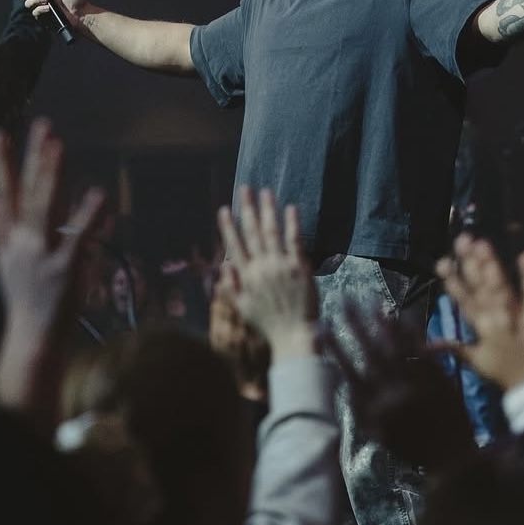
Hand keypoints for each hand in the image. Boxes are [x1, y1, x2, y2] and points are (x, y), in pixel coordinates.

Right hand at [0, 119, 104, 423]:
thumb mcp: (2, 261)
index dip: (2, 161)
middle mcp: (22, 240)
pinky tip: (98, 194)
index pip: (4, 190)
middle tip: (43, 125)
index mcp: (9, 236)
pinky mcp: (64, 268)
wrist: (31, 337)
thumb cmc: (22, 297)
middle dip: (34, 157)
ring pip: (45, 207)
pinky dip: (87, 215)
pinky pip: (77, 236)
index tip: (0, 131)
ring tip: (58, 146)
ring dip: (51, 176)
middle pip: (28, 191)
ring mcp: (42, 253)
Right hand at [216, 186, 317, 361]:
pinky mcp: (300, 267)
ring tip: (265, 191)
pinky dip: (292, 223)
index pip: (235, 245)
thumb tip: (223, 265)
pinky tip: (290, 208)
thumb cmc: (268, 324)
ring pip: (272, 231)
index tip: (224, 209)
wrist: (294, 336)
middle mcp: (261, 267)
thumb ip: (230, 286)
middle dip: (247, 209)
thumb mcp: (242, 309)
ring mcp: (281, 265)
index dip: (229, 226)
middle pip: (252, 232)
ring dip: (268, 210)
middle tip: (244, 188)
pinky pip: (295, 240)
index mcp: (246, 277)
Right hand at [323, 303, 474, 474]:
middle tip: (344, 300)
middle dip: (354, 323)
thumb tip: (344, 382)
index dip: (334, 347)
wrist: (451, 460)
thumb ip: (359, 409)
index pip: (347, 371)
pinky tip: (402, 314)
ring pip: (394, 345)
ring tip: (370, 300)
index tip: (322, 327)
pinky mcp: (436, 377)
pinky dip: (411, 330)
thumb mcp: (377, 435)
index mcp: (373, 408)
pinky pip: (420, 348)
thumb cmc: (411, 448)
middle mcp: (391, 392)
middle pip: (368, 350)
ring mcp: (415, 382)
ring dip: (380, 320)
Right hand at [436, 234, 523, 391]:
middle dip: (470, 263)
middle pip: (481, 287)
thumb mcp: (478, 362)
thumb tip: (429, 344)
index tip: (441, 261)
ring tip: (483, 243)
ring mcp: (518, 316)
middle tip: (462, 239)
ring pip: (501, 287)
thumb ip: (455, 347)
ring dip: (492, 265)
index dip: (452, 281)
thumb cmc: (507, 374)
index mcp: (481, 328)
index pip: (464, 300)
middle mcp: (496, 319)